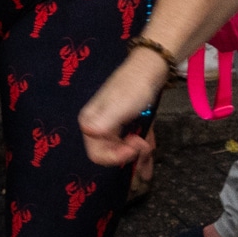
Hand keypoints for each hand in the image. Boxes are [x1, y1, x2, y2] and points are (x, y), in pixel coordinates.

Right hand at [78, 50, 168, 165]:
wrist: (149, 71)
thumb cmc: (133, 87)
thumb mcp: (119, 106)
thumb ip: (104, 122)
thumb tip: (89, 132)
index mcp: (91, 122)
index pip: (96, 154)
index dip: (115, 156)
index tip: (132, 147)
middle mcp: (98, 126)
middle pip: (108, 154)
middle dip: (126, 155)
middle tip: (142, 144)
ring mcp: (111, 127)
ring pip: (120, 152)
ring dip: (135, 156)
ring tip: (148, 147)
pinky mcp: (123, 126)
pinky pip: (129, 147)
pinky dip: (139, 156)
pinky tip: (147, 165)